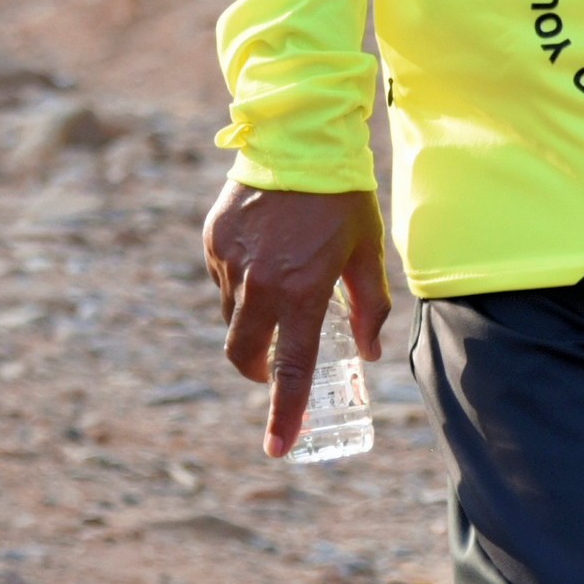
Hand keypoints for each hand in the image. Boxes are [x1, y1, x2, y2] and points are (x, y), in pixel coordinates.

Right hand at [201, 179, 390, 457]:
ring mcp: (230, 263)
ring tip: (280, 289)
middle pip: (243, 356)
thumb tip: (368, 353)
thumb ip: (369, 306)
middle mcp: (260, 284)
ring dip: (252, 323)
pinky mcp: (214, 240)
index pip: (292, 369)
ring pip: (232, 317)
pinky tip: (264, 256)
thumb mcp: (366, 251)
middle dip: (258, 372)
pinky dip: (241, 285)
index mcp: (301, 292)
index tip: (278, 448)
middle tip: (275, 367)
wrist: (298, 135)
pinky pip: (223, 280)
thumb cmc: (341, 196)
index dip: (285, 413)